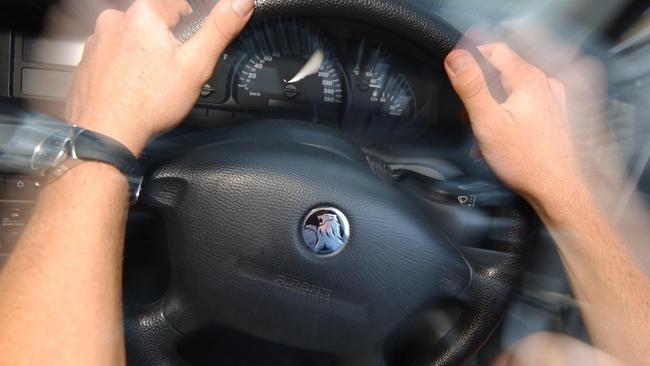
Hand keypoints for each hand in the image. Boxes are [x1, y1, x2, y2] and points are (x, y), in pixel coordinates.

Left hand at [65, 0, 253, 154]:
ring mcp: (96, 40)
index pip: (176, 4)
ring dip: (141, 53)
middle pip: (151, 22)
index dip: (189, 24)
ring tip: (150, 82)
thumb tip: (241, 2)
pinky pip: (111, 56)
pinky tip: (131, 88)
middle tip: (170, 71)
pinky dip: (122, 67)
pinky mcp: (85, 61)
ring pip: (130, 38)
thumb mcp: (196, 65)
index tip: (188, 46)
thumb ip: (220, 29)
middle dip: (163, 41)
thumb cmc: (149, 102)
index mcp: (144, 14)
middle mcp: (115, 20)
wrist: (106, 132)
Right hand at [444, 42, 582, 204]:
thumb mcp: (487, 122)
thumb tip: (456, 57)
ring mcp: (552, 98)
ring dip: (492, 104)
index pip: (495, 49)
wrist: (555, 188)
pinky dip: (506, 113)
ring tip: (482, 131)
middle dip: (480, 88)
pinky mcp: (554, 114)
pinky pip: (524, 102)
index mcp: (528, 80)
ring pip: (512, 87)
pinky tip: (498, 136)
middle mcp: (544, 84)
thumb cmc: (523, 160)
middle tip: (468, 114)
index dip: (472, 56)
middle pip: (502, 69)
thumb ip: (471, 86)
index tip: (457, 74)